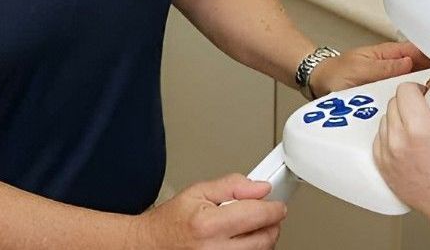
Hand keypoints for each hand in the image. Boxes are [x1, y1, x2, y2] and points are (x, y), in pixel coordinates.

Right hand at [133, 173, 285, 248]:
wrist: (152, 245)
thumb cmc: (171, 221)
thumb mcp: (197, 191)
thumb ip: (231, 186)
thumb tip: (260, 188)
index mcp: (209, 224)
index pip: (258, 215)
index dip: (274, 208)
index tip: (277, 205)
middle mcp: (216, 249)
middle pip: (265, 238)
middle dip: (271, 224)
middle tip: (265, 214)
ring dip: (263, 238)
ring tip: (248, 227)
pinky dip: (251, 249)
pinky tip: (241, 241)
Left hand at [309, 40, 429, 96]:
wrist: (319, 85)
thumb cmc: (336, 72)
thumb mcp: (360, 68)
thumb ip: (384, 67)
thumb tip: (409, 63)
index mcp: (389, 54)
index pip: (419, 51)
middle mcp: (394, 68)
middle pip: (423, 71)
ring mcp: (392, 84)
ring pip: (416, 87)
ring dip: (426, 94)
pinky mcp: (388, 99)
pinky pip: (405, 100)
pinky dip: (413, 105)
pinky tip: (423, 113)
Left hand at [372, 82, 429, 221]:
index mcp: (420, 125)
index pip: (405, 89)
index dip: (417, 90)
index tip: (425, 96)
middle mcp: (399, 137)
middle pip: (394, 102)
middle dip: (408, 104)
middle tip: (423, 113)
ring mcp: (387, 150)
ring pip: (385, 118)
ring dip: (398, 120)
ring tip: (415, 131)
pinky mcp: (380, 162)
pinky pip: (379, 137)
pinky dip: (391, 137)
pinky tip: (407, 144)